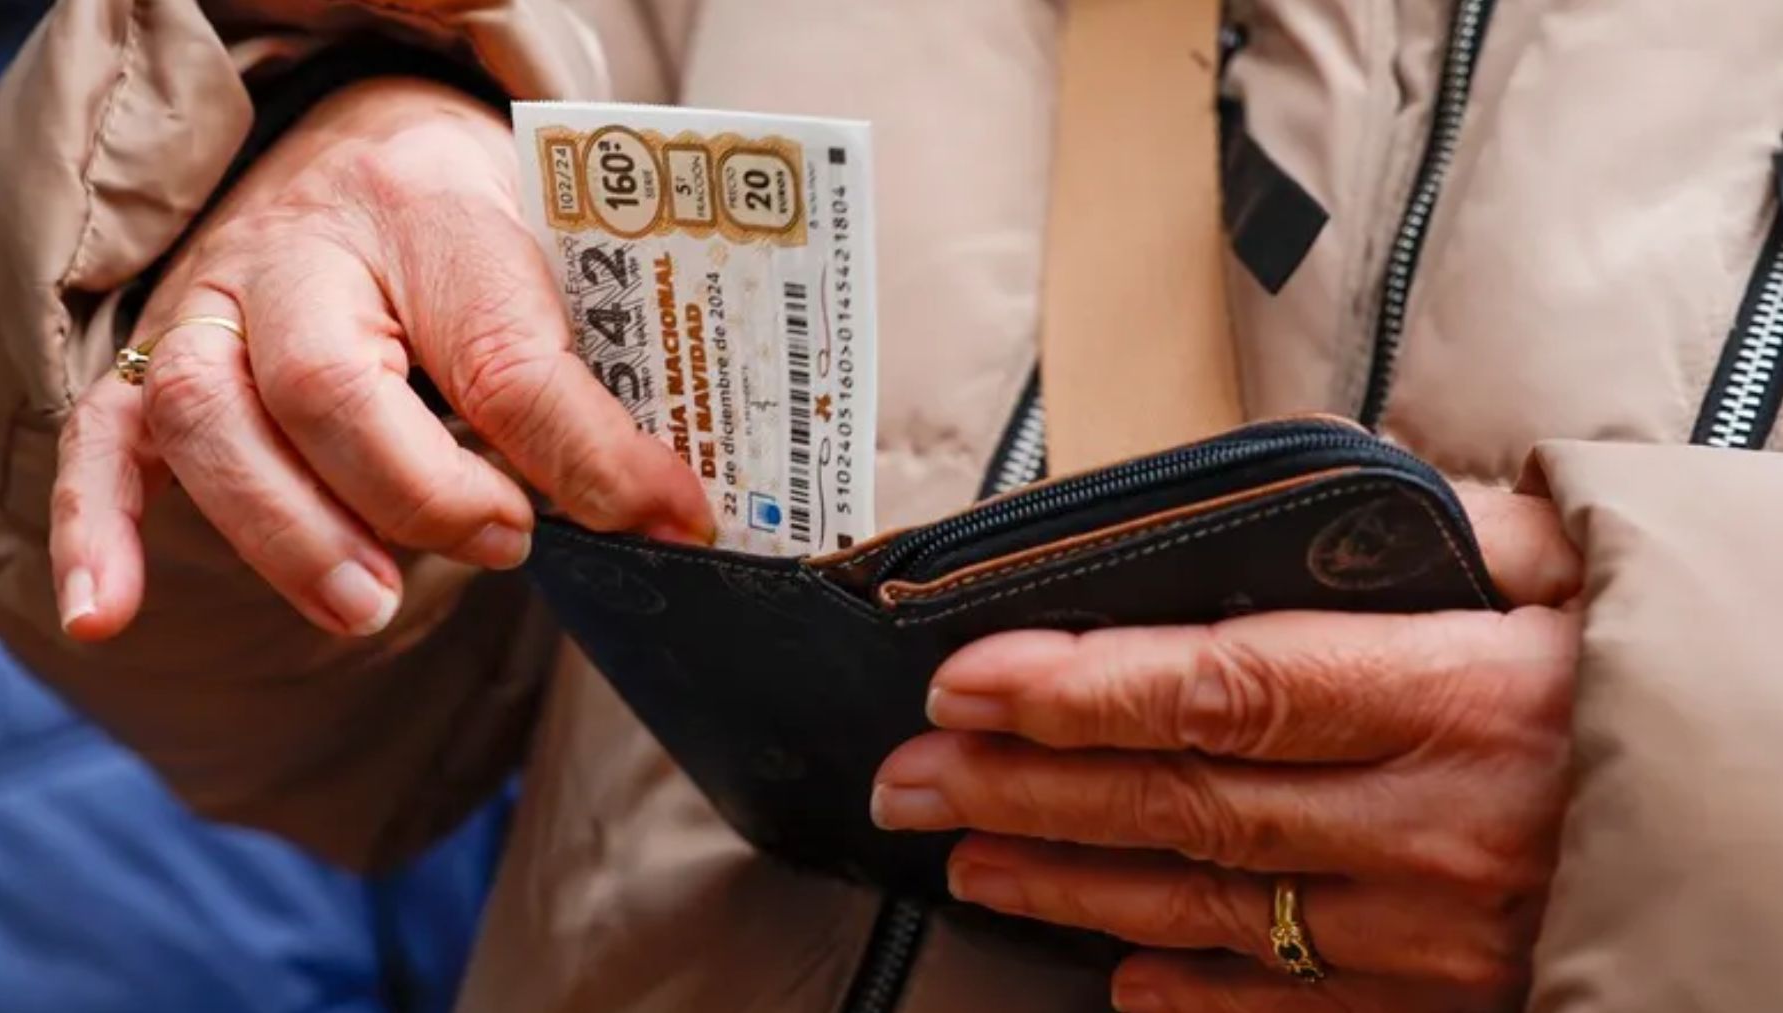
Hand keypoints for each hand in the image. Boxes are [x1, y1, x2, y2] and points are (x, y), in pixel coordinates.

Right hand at [50, 77, 711, 639]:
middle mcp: (306, 252)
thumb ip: (595, 374)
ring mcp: (216, 305)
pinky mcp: (159, 359)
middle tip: (508, 543)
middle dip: (421, 495)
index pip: (503, 349)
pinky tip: (111, 616)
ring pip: (212, 418)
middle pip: (329, 385)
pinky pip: (104, 440)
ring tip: (373, 607)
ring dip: (292, 532)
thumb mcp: (557, 261)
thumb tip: (670, 515)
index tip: (670, 517)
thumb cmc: (479, 223)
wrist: (372, 146)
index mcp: (433, 212)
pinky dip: (100, 531)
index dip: (588, 454)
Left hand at [872, 486, 1582, 1011]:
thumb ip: (1460, 531)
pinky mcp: (1451, 1009)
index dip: (1081, 684)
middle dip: (1026, 784)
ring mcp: (1435, 940)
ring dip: (1072, 877)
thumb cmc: (1690, 688)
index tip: (971, 673)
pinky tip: (1115, 974)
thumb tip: (1341, 506)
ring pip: (1211, 909)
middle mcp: (1434, 828)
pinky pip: (1295, 1010)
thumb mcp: (1589, 571)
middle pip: (1183, 800)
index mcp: (1461, 698)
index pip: (1226, 685)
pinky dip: (1194, 994)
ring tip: (968, 852)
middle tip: (913, 773)